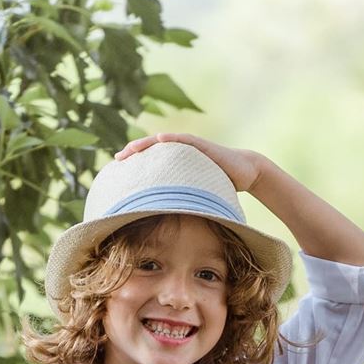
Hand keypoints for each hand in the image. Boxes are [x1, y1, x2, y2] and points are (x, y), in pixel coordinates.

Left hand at [114, 131, 265, 192]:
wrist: (246, 172)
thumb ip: (184, 202)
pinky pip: (183, 140)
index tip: (118, 170)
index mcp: (177, 163)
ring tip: (130, 149)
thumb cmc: (222, 185)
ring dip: (145, 144)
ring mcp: (190, 146)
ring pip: (162, 142)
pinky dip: (171, 139)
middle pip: (151, 149)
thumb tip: (171, 224)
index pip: (151, 160)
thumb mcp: (198, 196)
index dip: (135, 163)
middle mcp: (180, 152)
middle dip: (133, 152)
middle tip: (116, 160)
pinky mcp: (202, 145)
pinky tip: (159, 139)